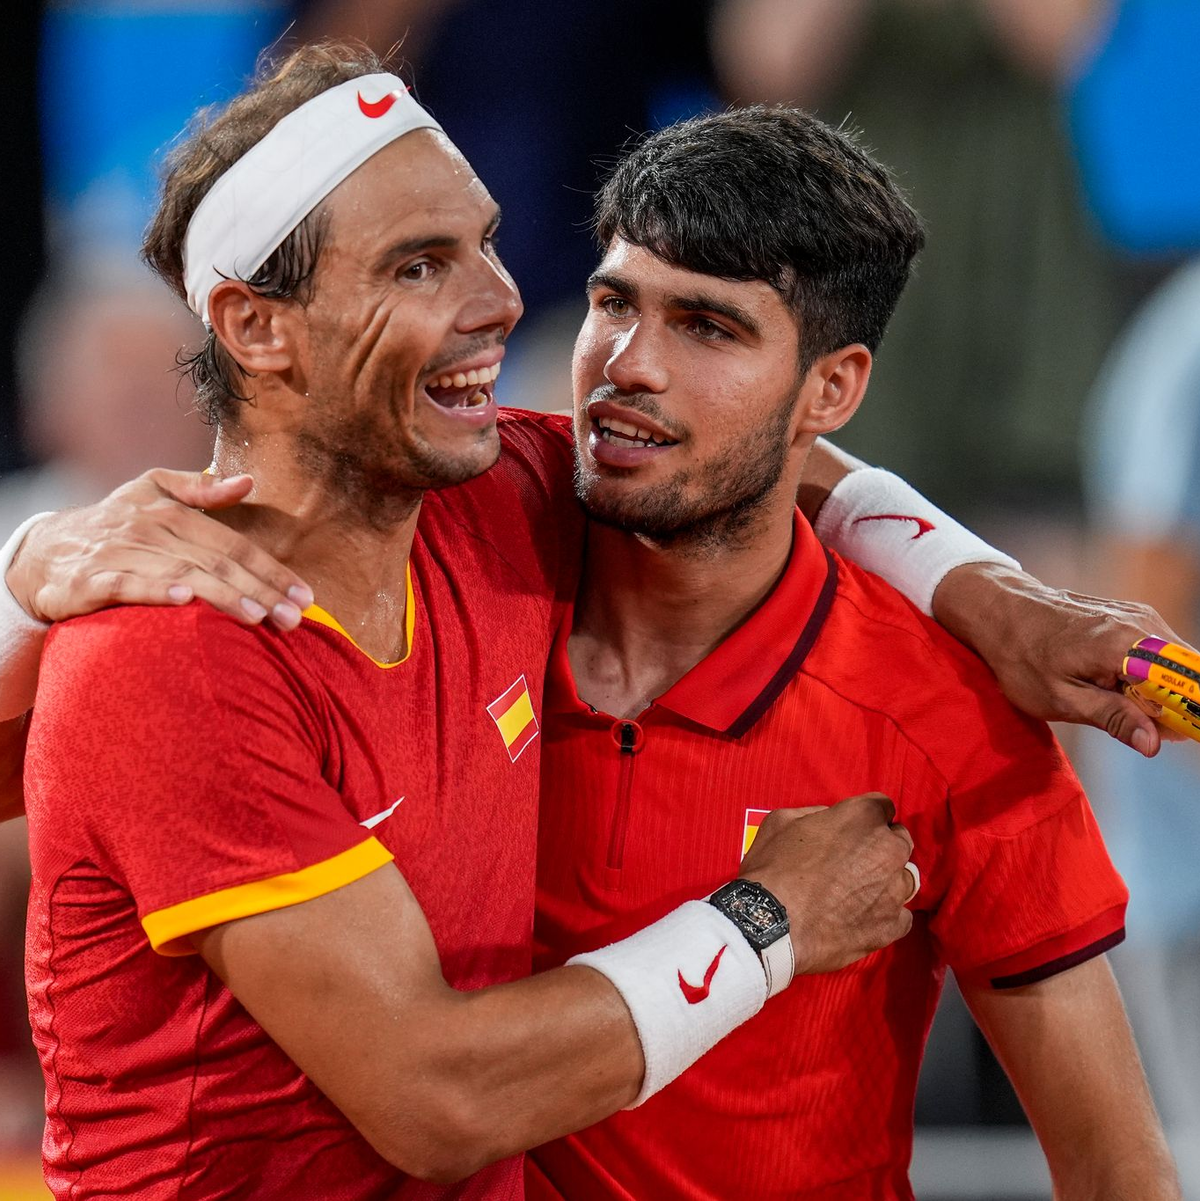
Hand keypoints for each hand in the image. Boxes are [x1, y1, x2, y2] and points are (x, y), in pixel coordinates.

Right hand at [5, 471, 312, 628]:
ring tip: (258, 618)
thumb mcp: (151, 494)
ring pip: (182, 575)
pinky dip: (155, 591)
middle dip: (260, 591)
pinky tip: (184, 601)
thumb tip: (247, 481)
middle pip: (217, 562)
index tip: (305, 595)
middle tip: (293, 618)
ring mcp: (120, 554)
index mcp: (173, 513)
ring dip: (223, 596)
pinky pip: (127, 586)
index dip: (272, 570)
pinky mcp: (90, 580)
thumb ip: (200, 490)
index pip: (235, 544)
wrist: (42, 551)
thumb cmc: (112, 525)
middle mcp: (151, 530)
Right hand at [741, 794, 913, 974]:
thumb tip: (829, 820)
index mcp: (862, 817)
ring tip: (858, 894)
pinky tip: (861, 918)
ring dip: (887, 881)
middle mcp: (887, 848)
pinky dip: (885, 915)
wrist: (770, 924)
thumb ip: (815, 814)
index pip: (882, 806)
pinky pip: (901, 916)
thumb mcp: (782, 821)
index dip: (866, 817)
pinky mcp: (892, 925)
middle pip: (899, 840)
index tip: (853, 831)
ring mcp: (894, 889)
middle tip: (854, 862)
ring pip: (905, 878)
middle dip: (881, 847)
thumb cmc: (772, 869)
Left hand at [932, 562, 1187, 757]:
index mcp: (1125, 645)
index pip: (1186, 683)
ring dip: (1158, 691)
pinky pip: (1157, 651)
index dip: (1187, 713)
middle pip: (1185, 673)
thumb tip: (1154, 743)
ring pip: (1173, 663)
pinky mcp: (1132, 615)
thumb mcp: (1061, 699)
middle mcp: (1140, 623)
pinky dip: (1147, 674)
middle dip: (1173, 705)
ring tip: (1117, 702)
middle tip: (1141, 727)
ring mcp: (1138, 615)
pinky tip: (1116, 686)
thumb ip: (1112, 718)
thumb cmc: (1022, 658)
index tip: (1177, 735)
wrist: (1000, 612)